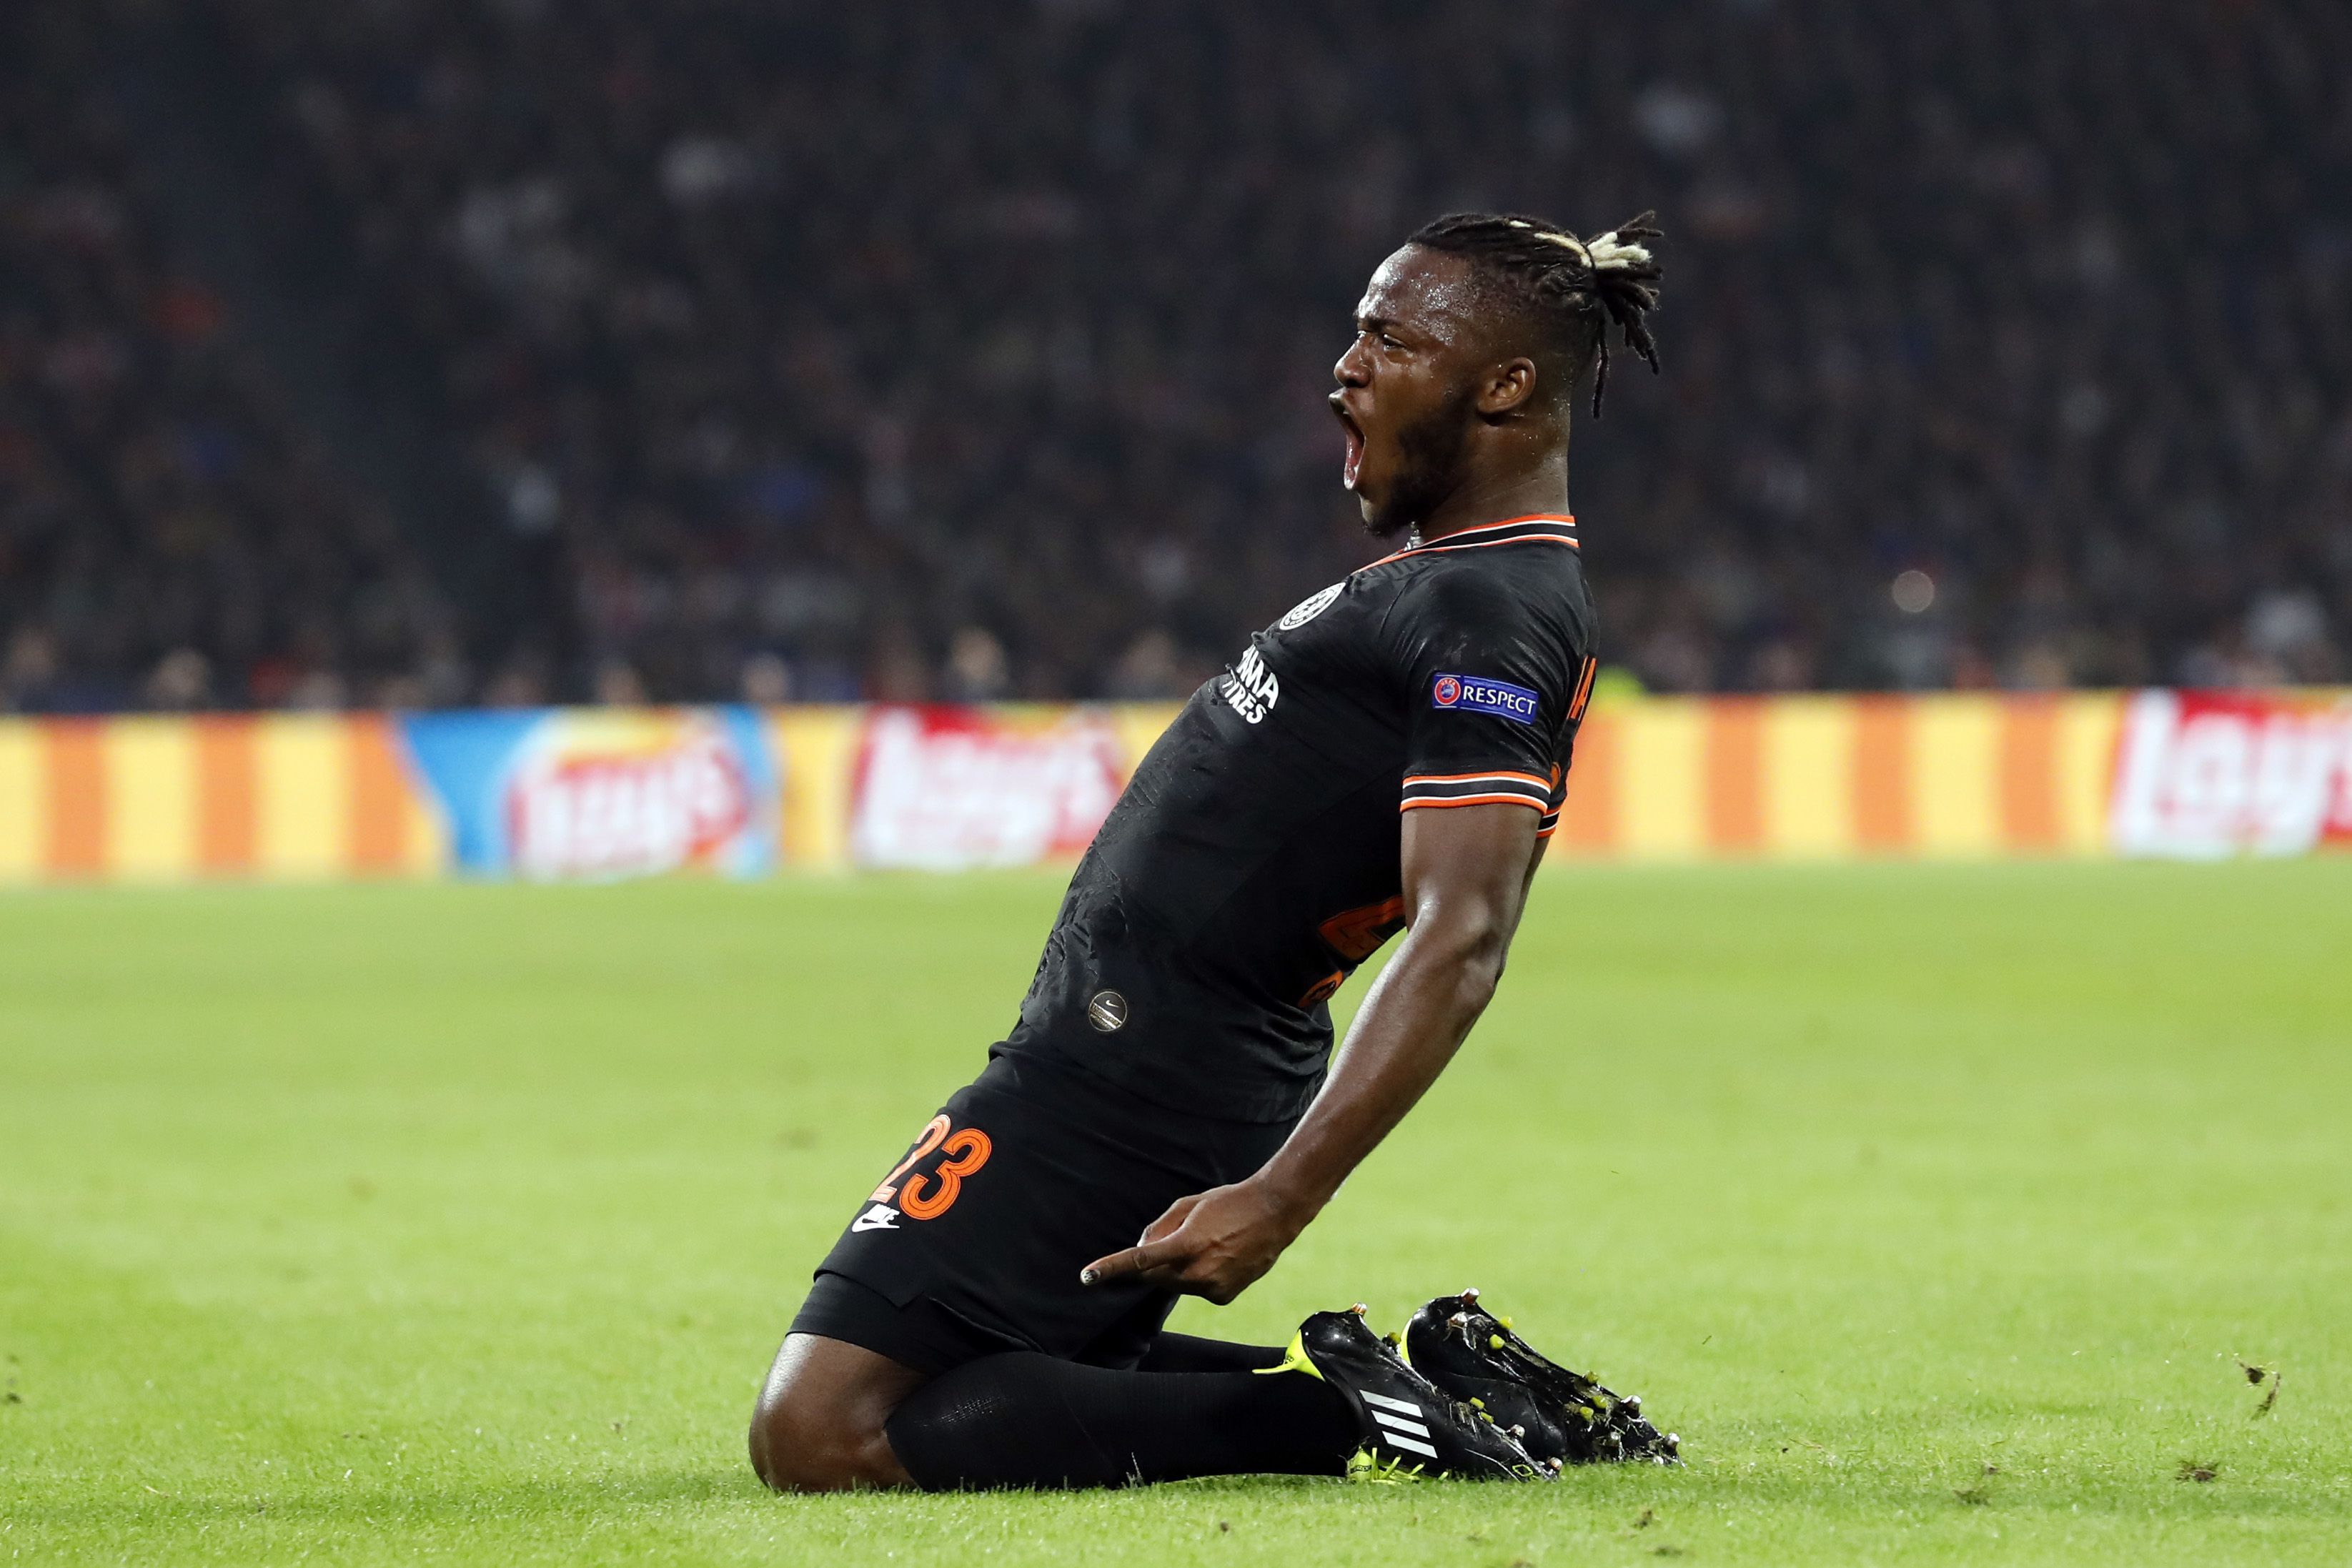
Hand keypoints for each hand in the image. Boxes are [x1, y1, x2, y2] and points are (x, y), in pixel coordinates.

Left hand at [1078, 1178, 1309, 1304]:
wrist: (1274, 1213)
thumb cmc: (1228, 1202)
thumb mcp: (1188, 1205)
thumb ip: (1159, 1229)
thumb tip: (1141, 1250)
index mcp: (1185, 1245)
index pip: (1139, 1261)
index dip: (1110, 1268)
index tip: (1087, 1276)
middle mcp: (1197, 1272)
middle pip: (1155, 1276)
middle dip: (1152, 1263)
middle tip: (1175, 1239)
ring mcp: (1211, 1287)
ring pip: (1175, 1284)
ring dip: (1177, 1268)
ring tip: (1205, 1243)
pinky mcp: (1223, 1296)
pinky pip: (1196, 1289)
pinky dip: (1197, 1276)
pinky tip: (1218, 1256)